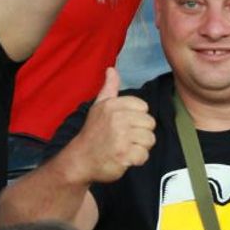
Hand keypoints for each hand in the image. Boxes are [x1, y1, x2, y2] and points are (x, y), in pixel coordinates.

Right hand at [65, 68, 155, 183]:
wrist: (80, 159)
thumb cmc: (93, 132)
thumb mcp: (99, 106)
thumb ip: (109, 88)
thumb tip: (112, 69)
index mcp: (113, 105)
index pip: (143, 107)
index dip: (137, 118)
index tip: (124, 124)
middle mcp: (117, 119)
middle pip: (150, 123)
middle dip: (141, 133)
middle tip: (125, 138)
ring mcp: (121, 137)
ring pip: (150, 139)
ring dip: (140, 147)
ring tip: (125, 147)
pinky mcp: (124, 155)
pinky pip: (144, 155)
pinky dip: (137, 160)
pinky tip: (125, 158)